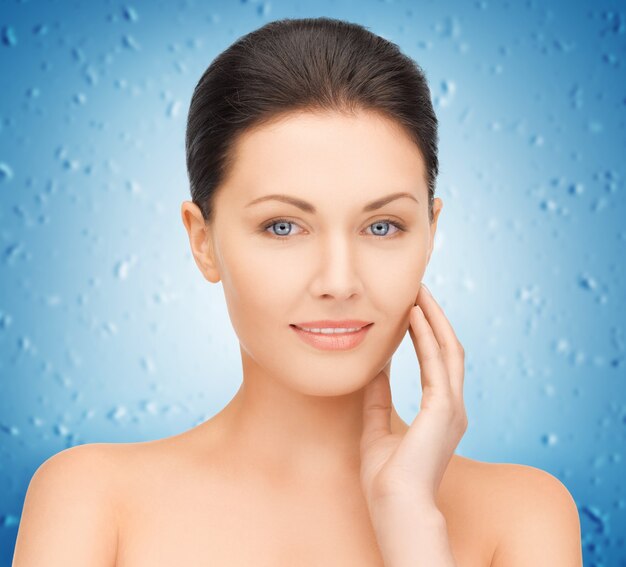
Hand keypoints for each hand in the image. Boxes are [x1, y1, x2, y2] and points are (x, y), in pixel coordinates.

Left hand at [360, 283, 466, 511]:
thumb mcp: (375, 426)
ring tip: (418, 292)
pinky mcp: (444, 409)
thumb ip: (378, 396)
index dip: (428, 332)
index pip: (438, 360)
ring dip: (433, 318)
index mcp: (441, 411)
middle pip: (448, 348)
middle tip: (418, 289)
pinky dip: (426, 337)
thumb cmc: (386, 477)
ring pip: (448, 349)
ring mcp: (452, 407)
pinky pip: (436, 364)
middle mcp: (453, 406)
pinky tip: (414, 316)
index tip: (413, 307)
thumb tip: (374, 368)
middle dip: (435, 316)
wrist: (394, 506)